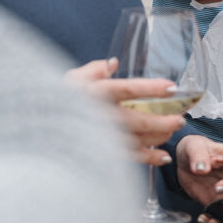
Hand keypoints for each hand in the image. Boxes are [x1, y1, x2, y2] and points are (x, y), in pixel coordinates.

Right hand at [66, 59, 185, 164]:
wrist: (41, 135)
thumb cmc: (54, 103)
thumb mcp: (71, 80)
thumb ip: (94, 69)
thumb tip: (113, 63)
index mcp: (95, 94)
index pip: (128, 89)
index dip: (151, 88)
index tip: (172, 87)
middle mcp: (101, 117)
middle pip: (139, 120)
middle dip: (163, 120)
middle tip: (182, 118)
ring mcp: (102, 139)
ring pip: (138, 140)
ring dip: (159, 137)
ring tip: (173, 130)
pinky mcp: (102, 156)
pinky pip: (129, 159)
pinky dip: (149, 159)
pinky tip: (163, 157)